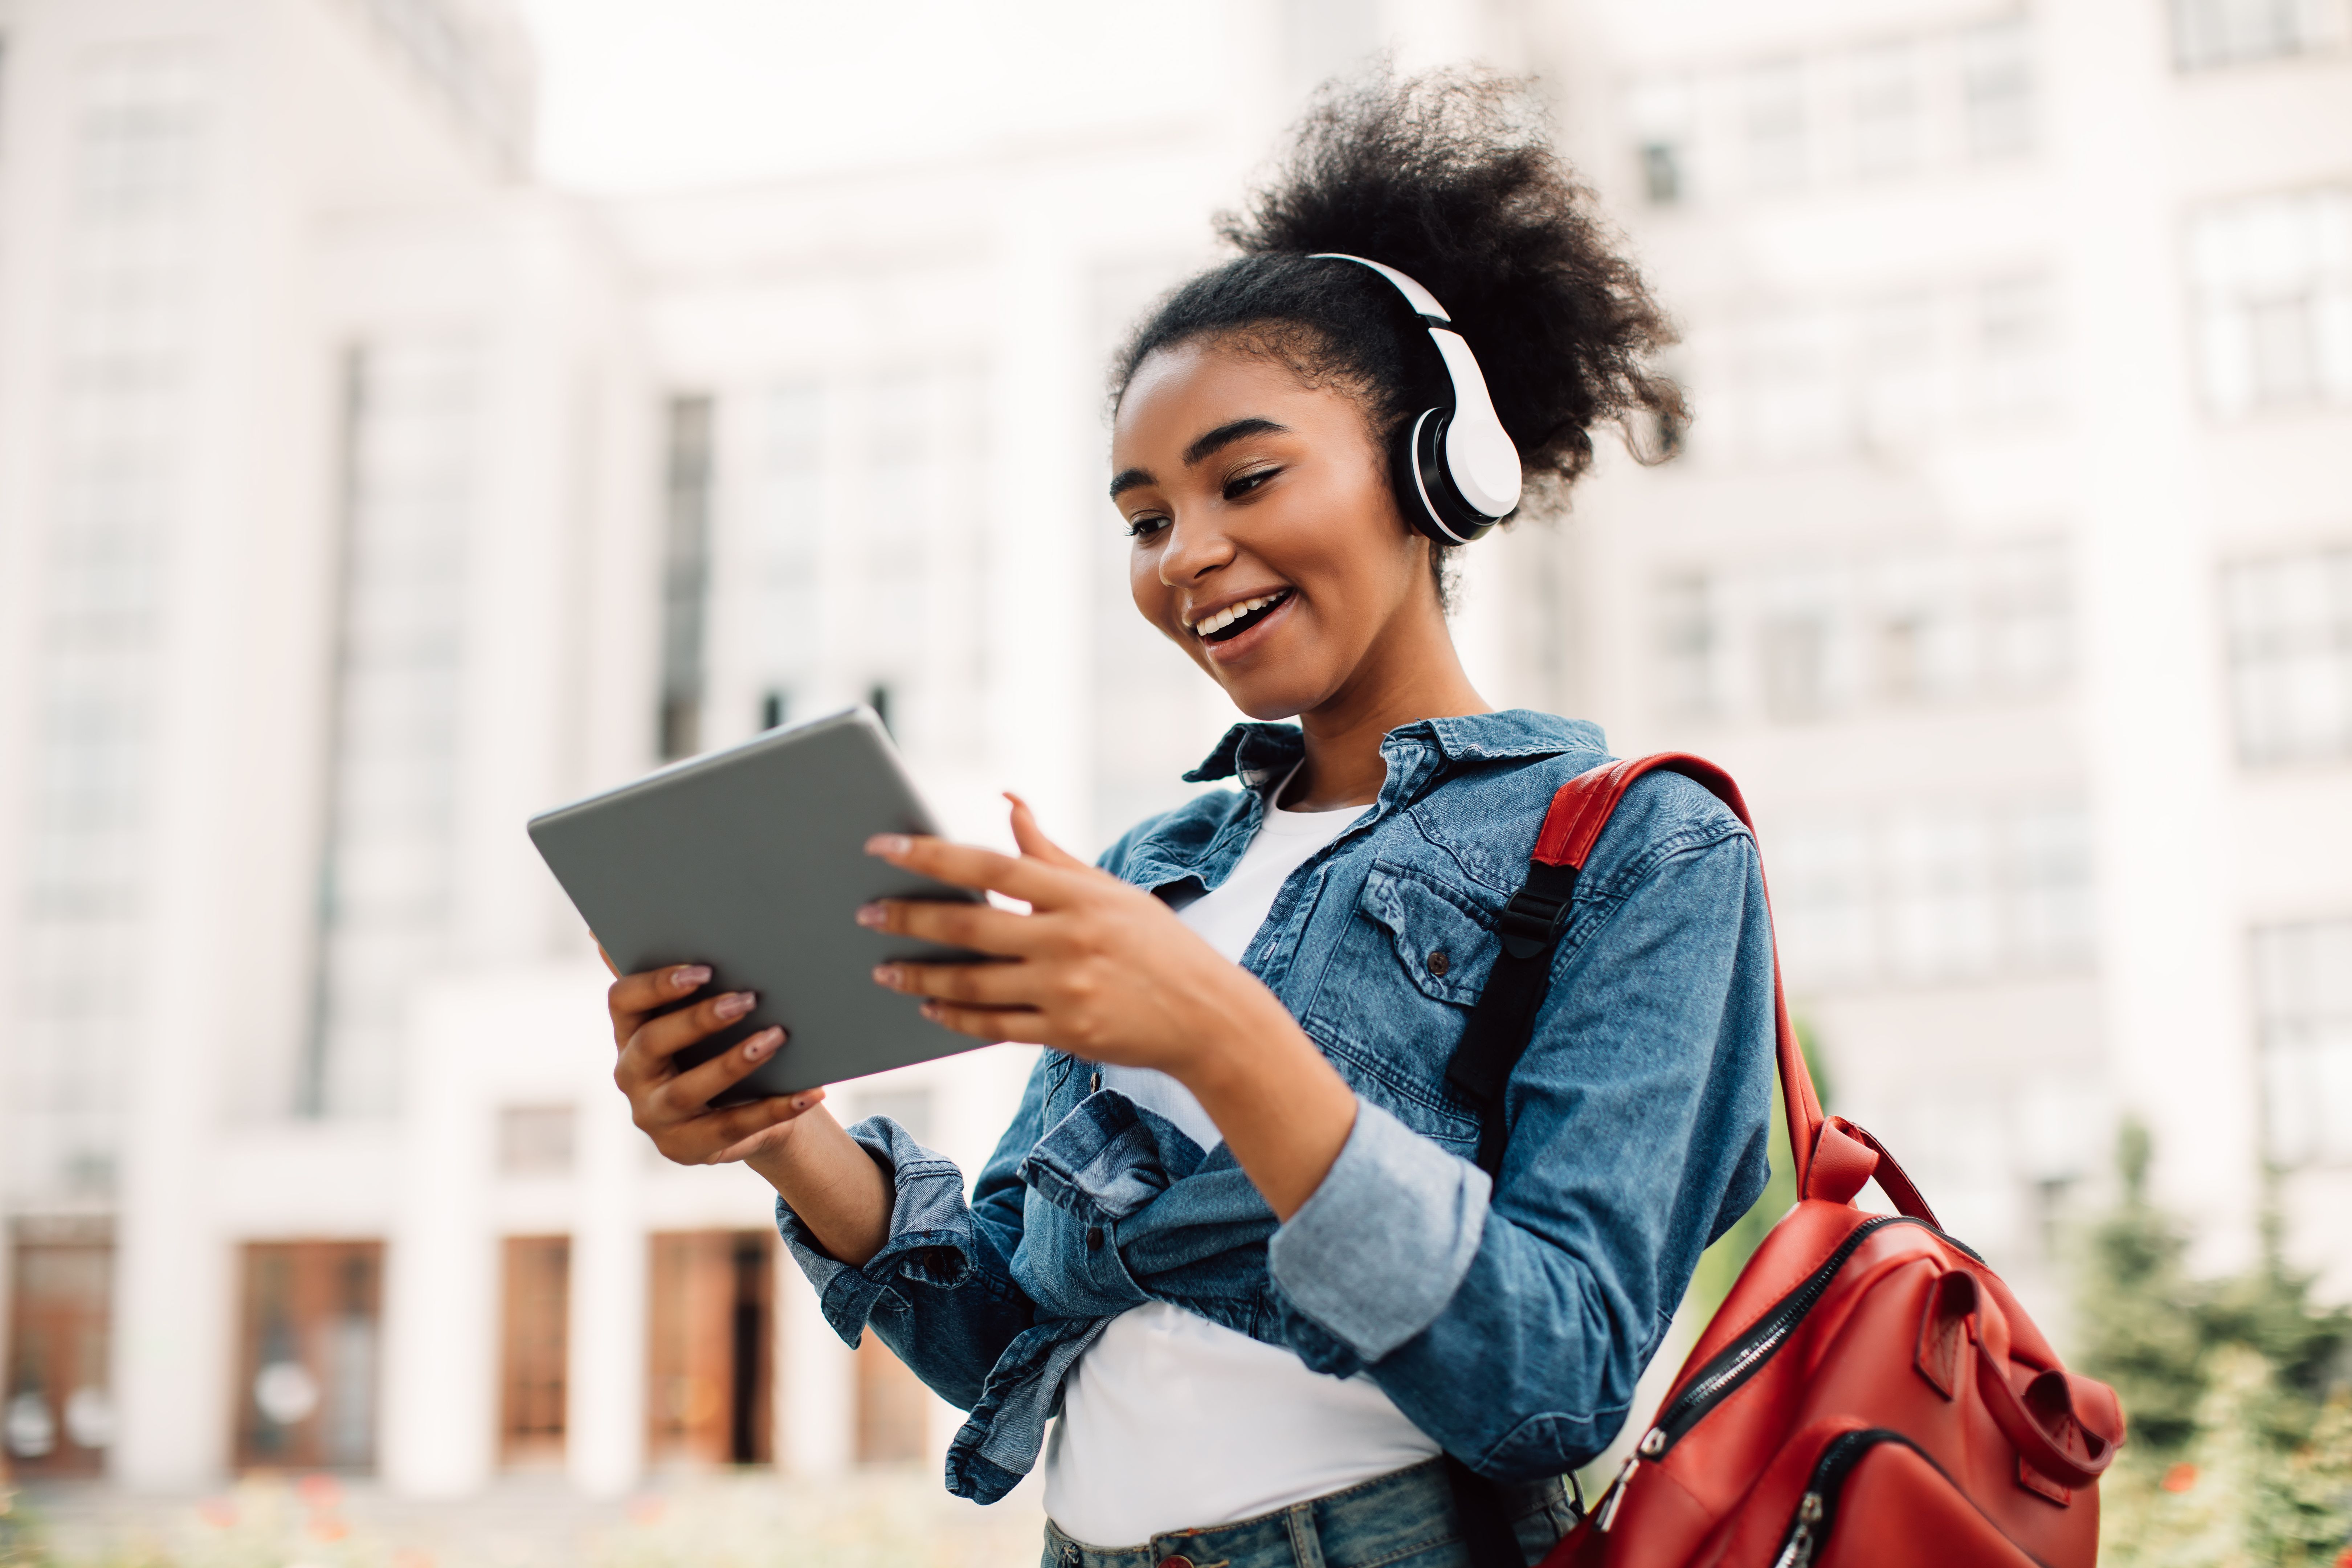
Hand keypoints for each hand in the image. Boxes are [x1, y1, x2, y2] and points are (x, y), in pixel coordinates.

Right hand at [605, 958, 828, 1165]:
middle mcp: (631, 1074)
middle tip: (747, 999)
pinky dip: (775, 1109)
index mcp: (628, 1032)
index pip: (622, 1001)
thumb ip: (675, 978)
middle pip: (652, 1044)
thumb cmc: (712, 1046)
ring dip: (735, 1062)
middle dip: (698, 1020)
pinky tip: (811, 1091)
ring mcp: (655, 1116)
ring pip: (688, 1091)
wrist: (734, 1113)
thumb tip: (616, 929)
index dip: (656, 984)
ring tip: (777, 1037)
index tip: (703, 969)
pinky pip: (733, 1128)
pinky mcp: (686, 1148)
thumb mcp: (692, 1013)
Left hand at [858, 796, 1285, 1078]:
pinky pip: (994, 1026)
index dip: (932, 857)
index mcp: (1077, 895)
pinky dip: (955, 1016)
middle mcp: (1069, 940)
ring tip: (883, 967)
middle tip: (864, 913)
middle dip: (908, 919)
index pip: (991, 867)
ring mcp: (1067, 990)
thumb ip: (1051, 854)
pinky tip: (928, 1005)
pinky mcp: (1066, 1033)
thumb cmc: (1154, 944)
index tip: (884, 847)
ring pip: (973, 984)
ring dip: (920, 975)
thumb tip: (1008, 803)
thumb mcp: (1109, 891)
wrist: (1208, 1016)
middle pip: (970, 927)